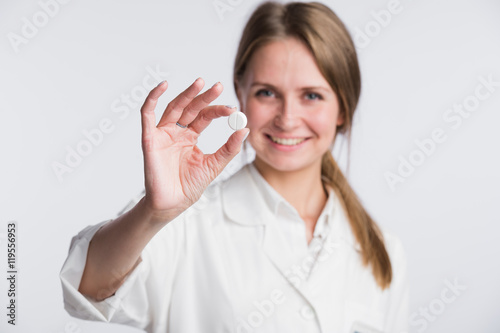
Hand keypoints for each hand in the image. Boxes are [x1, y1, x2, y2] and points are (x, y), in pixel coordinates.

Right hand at [139, 78, 248, 221]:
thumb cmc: (189, 186)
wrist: (172, 204)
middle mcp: (176, 132)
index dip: (217, 110)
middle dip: (204, 97)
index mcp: (190, 137)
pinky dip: (152, 98)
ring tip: (200, 83)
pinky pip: (147, 115)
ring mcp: (162, 134)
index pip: (204, 116)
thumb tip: (245, 129)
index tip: (232, 109)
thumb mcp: (214, 164)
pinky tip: (163, 86)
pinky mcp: (149, 139)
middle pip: (190, 108)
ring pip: (173, 107)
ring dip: (186, 94)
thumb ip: (229, 148)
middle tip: (218, 86)